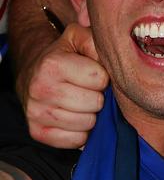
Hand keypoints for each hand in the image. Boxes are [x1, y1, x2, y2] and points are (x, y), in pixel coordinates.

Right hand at [18, 23, 108, 147]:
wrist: (35, 75)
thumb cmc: (66, 57)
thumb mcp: (79, 38)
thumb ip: (95, 40)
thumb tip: (111, 54)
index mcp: (52, 64)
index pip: (100, 79)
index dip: (103, 78)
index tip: (94, 74)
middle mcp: (40, 89)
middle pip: (95, 103)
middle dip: (98, 97)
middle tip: (89, 91)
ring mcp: (36, 113)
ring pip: (87, 124)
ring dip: (91, 115)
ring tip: (82, 103)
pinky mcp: (38, 133)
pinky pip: (75, 141)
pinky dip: (81, 132)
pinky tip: (75, 118)